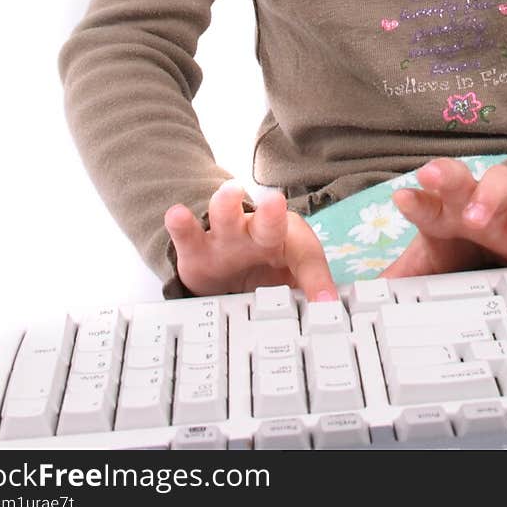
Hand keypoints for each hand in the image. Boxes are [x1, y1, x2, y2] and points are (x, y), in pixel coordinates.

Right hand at [164, 180, 337, 299]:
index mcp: (287, 242)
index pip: (306, 256)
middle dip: (271, 213)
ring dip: (227, 204)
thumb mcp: (291, 280)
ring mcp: (225, 238)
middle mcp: (257, 234)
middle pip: (267, 221)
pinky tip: (177, 214)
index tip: (325, 302)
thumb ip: (309, 291)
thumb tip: (329, 314)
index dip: (317, 279)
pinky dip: (182, 224)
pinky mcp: (196, 250)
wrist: (228, 265)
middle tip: (276, 202)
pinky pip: (188, 234)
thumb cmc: (267, 267)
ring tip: (228, 192)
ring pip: (226, 217)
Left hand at [379, 158, 506, 279]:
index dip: (413, 201)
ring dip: (488, 194)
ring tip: (476, 218)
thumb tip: (364, 297)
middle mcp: (469, 201)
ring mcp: (502, 206)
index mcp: (440, 211)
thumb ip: (403, 277)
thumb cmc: (458, 253)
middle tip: (431, 177)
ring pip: (500, 179)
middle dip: (445, 173)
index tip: (401, 199)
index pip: (423, 201)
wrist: (500, 257)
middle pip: (457, 175)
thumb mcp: (429, 267)